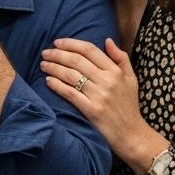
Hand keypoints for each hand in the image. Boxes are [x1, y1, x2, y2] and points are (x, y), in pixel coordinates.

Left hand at [40, 37, 151, 153]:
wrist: (132, 134)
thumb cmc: (129, 105)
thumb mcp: (131, 79)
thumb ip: (121, 58)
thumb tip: (107, 40)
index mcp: (116, 71)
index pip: (90, 50)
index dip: (71, 43)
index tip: (57, 42)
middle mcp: (107, 81)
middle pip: (76, 60)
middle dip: (57, 54)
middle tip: (45, 53)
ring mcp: (99, 95)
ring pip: (70, 75)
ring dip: (53, 67)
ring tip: (43, 65)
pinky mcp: (91, 110)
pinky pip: (69, 93)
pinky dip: (56, 85)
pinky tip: (48, 80)